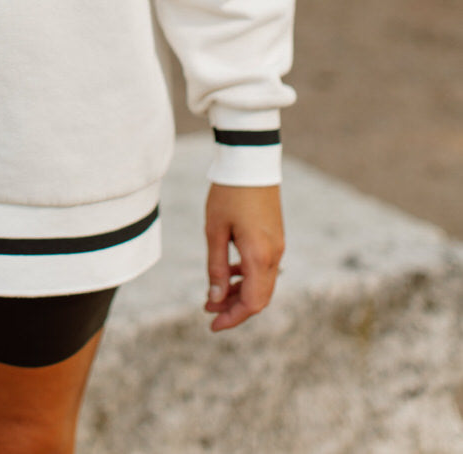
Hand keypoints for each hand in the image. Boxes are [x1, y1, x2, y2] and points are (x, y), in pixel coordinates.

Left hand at [204, 183, 283, 331]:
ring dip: (240, 293)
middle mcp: (274, 255)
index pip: (251, 303)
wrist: (250, 161)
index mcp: (259, 256)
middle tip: (208, 309)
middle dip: (234, 309)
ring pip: (262, 284)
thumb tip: (215, 300)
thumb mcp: (215, 231)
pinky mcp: (275, 237)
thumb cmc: (228, 193)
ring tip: (213, 294)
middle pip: (259, 298)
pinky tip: (228, 272)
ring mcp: (277, 246)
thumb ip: (216, 268)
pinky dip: (247, 278)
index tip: (212, 325)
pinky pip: (264, 268)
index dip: (232, 318)